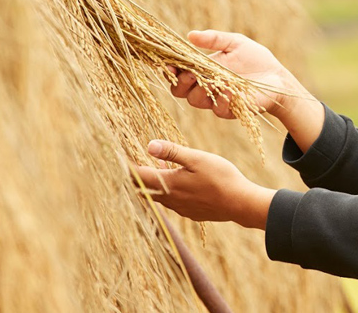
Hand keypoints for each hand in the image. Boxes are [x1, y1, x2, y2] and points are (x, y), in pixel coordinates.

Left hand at [134, 140, 276, 229]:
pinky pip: (172, 201)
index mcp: (167, 184)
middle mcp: (169, 199)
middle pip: (144, 188)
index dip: (125, 165)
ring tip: (158, 166)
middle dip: (137, 175)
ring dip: (155, 182)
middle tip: (132, 161)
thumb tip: (148, 145)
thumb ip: (172, 152)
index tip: (116, 156)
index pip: (137, 175)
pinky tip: (179, 181)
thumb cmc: (221, 178)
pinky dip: (169, 189)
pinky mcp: (191, 212)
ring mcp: (180, 208)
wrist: (240, 204)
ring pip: (158, 195)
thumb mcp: (197, 159)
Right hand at [169, 30, 308, 119]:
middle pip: (180, 90)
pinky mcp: (231, 110)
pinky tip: (228, 89)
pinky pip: (219, 109)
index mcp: (202, 70)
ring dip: (199, 90)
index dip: (170, 69)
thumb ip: (214, 39)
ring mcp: (217, 100)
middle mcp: (205, 87)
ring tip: (208, 79)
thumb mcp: (235, 43)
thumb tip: (190, 35)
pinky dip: (222, 99)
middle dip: (180, 82)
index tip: (168, 63)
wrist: (277, 77)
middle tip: (188, 73)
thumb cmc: (255, 58)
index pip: (178, 73)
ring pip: (196, 100)